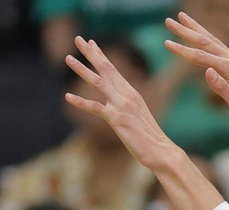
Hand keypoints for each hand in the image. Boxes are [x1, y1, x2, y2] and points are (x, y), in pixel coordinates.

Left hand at [65, 36, 183, 168]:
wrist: (161, 151)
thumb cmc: (150, 138)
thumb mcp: (138, 117)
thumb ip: (127, 108)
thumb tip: (118, 108)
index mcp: (132, 93)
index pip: (114, 69)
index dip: (101, 55)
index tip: (91, 43)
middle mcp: (127, 95)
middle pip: (106, 68)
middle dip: (91, 53)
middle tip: (78, 38)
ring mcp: (122, 106)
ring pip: (98, 82)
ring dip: (82, 69)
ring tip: (68, 58)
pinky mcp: (117, 119)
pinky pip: (95, 107)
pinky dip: (80, 101)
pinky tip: (67, 96)